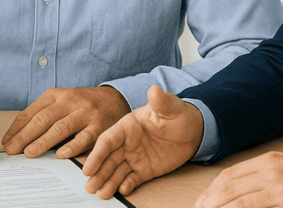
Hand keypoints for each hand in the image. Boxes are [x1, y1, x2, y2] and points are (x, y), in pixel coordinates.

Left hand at [2, 86, 130, 158]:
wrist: (114, 100)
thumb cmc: (81, 106)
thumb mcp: (61, 103)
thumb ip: (43, 117)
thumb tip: (18, 138)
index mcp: (55, 95)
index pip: (31, 112)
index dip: (16, 128)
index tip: (6, 142)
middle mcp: (69, 101)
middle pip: (43, 119)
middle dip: (24, 136)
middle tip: (12, 150)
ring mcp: (85, 113)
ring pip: (60, 128)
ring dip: (43, 142)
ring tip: (29, 153)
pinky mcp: (99, 126)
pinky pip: (84, 138)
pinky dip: (72, 147)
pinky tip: (61, 155)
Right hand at [83, 85, 202, 198]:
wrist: (194, 131)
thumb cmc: (180, 115)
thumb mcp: (171, 107)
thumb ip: (160, 101)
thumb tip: (154, 89)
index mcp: (127, 127)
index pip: (108, 140)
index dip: (97, 154)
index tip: (87, 167)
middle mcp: (127, 143)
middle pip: (108, 159)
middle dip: (98, 172)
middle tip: (89, 187)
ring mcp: (135, 157)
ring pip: (117, 171)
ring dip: (108, 182)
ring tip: (101, 194)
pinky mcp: (145, 170)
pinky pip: (132, 179)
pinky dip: (126, 185)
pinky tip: (122, 191)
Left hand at [194, 152, 282, 207]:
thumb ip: (262, 177)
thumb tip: (237, 192)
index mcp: (268, 161)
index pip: (230, 174)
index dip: (213, 188)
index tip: (203, 199)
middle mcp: (270, 171)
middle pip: (230, 187)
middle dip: (211, 201)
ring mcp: (279, 187)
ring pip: (239, 200)